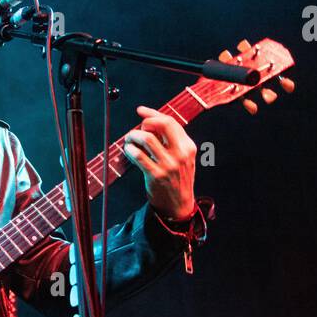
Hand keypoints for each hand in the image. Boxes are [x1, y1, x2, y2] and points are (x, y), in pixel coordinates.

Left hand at [122, 106, 197, 220]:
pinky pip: (138, 156)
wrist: (179, 205)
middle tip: (139, 130)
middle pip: (162, 125)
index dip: (153, 114)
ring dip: (133, 136)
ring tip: (129, 141)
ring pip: (147, 138)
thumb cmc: (177, 178)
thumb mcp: (183, 157)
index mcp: (188, 146)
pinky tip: (128, 151)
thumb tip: (151, 121)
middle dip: (146, 122)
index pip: (170, 122)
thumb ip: (172, 141)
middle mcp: (180, 153)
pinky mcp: (156, 175)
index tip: (141, 111)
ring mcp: (169, 164)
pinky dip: (130, 150)